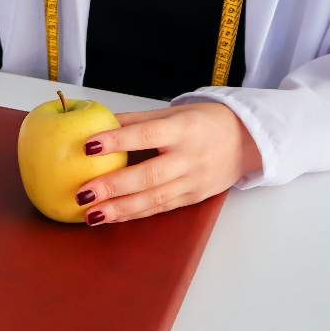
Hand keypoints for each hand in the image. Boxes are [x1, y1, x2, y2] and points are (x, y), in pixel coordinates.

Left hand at [75, 103, 260, 224]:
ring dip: (119, 209)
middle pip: (149, 175)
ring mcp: (193, 181)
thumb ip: (136, 120)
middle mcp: (189, 157)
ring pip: (153, 199)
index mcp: (183, 129)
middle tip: (82, 194)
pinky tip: (111, 217)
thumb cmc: (204, 122)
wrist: (247, 141)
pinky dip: (134, 214)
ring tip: (90, 215)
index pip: (147, 135)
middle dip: (113, 187)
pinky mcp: (193, 198)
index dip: (118, 141)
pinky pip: (160, 208)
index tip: (88, 146)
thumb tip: (97, 123)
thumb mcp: (173, 113)